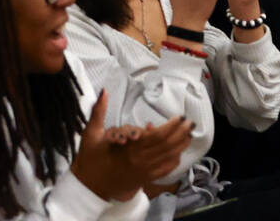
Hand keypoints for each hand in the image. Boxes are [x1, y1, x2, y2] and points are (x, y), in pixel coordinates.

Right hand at [72, 89, 192, 201]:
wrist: (89, 186)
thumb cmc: (90, 159)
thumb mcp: (91, 132)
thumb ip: (99, 111)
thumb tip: (104, 91)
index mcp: (129, 147)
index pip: (157, 135)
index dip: (171, 126)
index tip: (179, 117)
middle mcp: (140, 159)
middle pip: (167, 145)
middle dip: (181, 133)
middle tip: (190, 123)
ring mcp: (144, 171)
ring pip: (169, 157)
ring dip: (181, 145)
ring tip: (189, 134)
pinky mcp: (145, 179)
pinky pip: (165, 170)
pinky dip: (174, 160)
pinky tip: (178, 152)